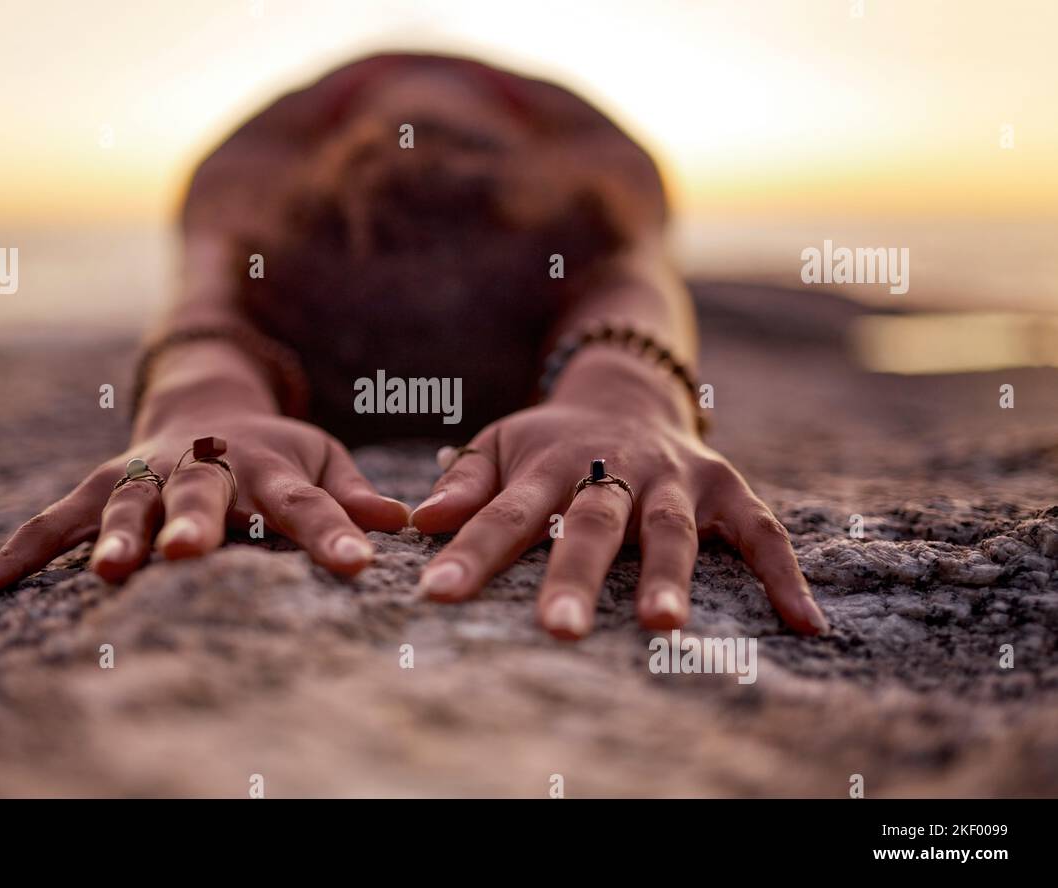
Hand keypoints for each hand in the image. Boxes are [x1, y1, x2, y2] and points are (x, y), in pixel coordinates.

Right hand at [0, 409, 409, 604]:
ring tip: (105, 574)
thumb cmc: (274, 453)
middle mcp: (202, 466)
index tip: (357, 566)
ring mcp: (143, 476)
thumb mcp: (321, 460)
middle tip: (190, 554)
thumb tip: (407, 522)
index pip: (303, 501)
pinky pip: (50, 523)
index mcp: (265, 463)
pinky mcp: (96, 489)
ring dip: (115, 536)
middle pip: (201, 494)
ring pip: (123, 504)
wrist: (204, 406)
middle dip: (195, 521)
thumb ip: (354, 493)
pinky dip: (12, 557)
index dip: (330, 532)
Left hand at [409, 351, 828, 638]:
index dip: (471, 552)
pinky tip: (804, 624)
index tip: (436, 594)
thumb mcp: (500, 444)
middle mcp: (613, 468)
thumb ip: (465, 481)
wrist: (626, 392)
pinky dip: (784, 575)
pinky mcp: (724, 487)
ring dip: (668, 576)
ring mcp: (674, 477)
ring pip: (670, 530)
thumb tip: (421, 518)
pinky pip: (762, 531)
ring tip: (662, 627)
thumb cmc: (550, 442)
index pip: (506, 512)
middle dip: (574, 576)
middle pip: (591, 524)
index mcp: (550, 462)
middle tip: (557, 629)